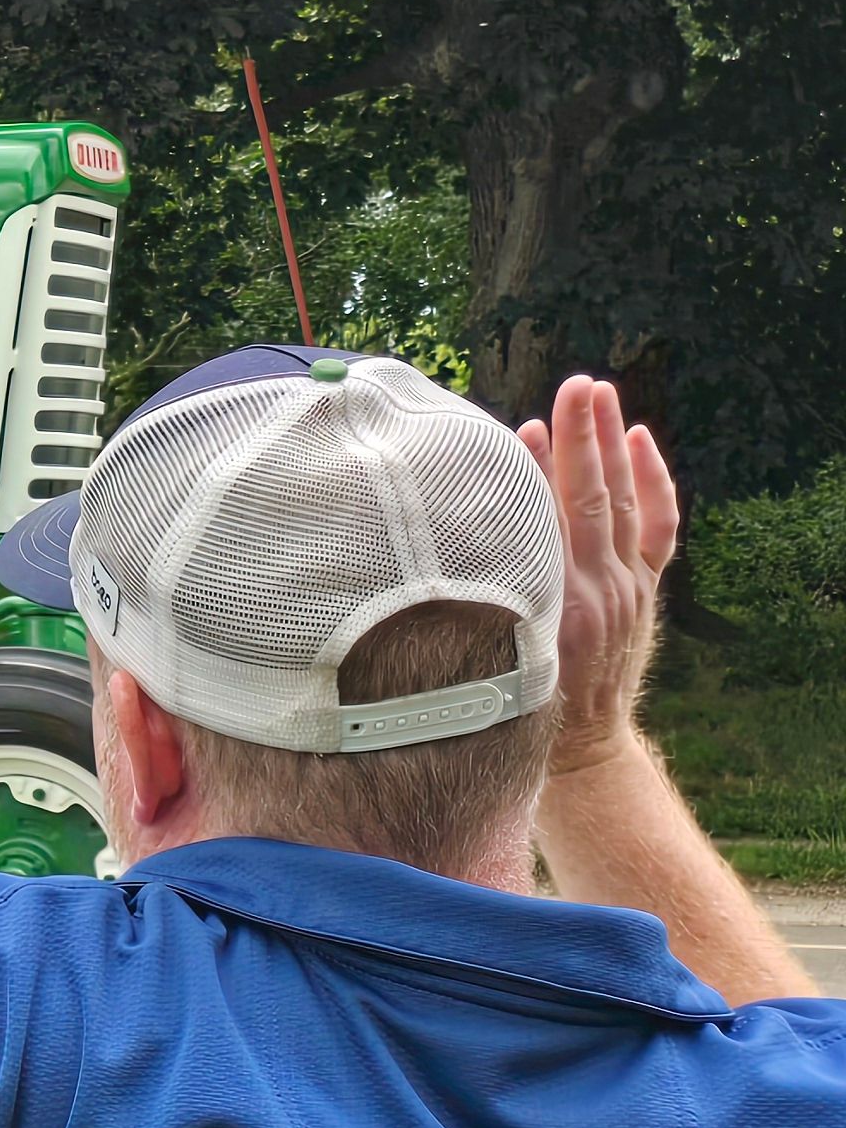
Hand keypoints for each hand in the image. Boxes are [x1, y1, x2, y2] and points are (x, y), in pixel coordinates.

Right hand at [519, 373, 679, 755]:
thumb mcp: (496, 644)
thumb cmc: (518, 695)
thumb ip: (490, 586)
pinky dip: (653, 482)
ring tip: (602, 394)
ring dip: (612, 445)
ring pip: (624, 502)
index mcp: (558, 600)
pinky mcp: (645, 587)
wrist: (582, 742)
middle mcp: (600, 588)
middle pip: (593, 497)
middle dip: (586, 437)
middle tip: (579, 385)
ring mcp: (629, 586)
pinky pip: (657, 526)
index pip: (552, 516)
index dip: (545, 466)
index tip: (534, 419)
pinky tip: (640, 441)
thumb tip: (470, 522)